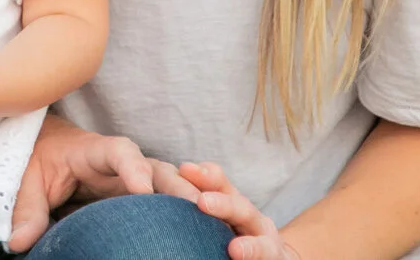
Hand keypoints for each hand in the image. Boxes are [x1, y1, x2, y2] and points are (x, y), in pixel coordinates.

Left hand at [5, 116, 196, 252]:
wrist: (49, 150)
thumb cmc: (39, 160)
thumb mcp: (27, 181)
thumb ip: (27, 209)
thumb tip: (19, 242)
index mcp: (94, 151)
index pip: (119, 151)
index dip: (134, 167)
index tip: (142, 189)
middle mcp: (124, 163)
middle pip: (157, 169)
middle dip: (179, 187)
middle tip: (200, 206)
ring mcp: (137, 179)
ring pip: (170, 185)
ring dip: (190, 199)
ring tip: (214, 219)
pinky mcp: (141, 197)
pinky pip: (168, 201)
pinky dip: (186, 211)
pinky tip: (205, 228)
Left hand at [181, 162, 300, 259]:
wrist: (271, 255)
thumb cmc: (229, 234)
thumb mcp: (209, 218)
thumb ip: (185, 209)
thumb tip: (143, 195)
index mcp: (232, 202)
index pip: (219, 183)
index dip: (205, 176)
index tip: (184, 169)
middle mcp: (252, 219)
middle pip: (241, 206)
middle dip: (224, 204)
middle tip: (203, 202)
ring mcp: (268, 241)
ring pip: (262, 241)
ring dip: (250, 246)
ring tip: (235, 250)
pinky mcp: (276, 259)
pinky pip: (268, 258)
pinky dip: (257, 257)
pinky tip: (242, 258)